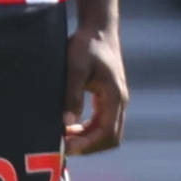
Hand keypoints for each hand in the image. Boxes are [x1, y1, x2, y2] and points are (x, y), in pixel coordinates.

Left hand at [68, 21, 130, 153]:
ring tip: (61, 139)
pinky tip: (67, 128)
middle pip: (109, 137)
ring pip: (105, 131)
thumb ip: (72, 95)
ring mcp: (115, 101)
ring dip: (85, 139)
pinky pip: (100, 122)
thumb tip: (67, 123)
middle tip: (61, 149)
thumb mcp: (75, 68)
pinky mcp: (107, 98)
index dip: (88, 145)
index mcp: (115, 97)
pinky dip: (86, 129)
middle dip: (87, 146)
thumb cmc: (86, 46)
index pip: (107, 133)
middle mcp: (119, 102)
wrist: (98, 30)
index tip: (66, 149)